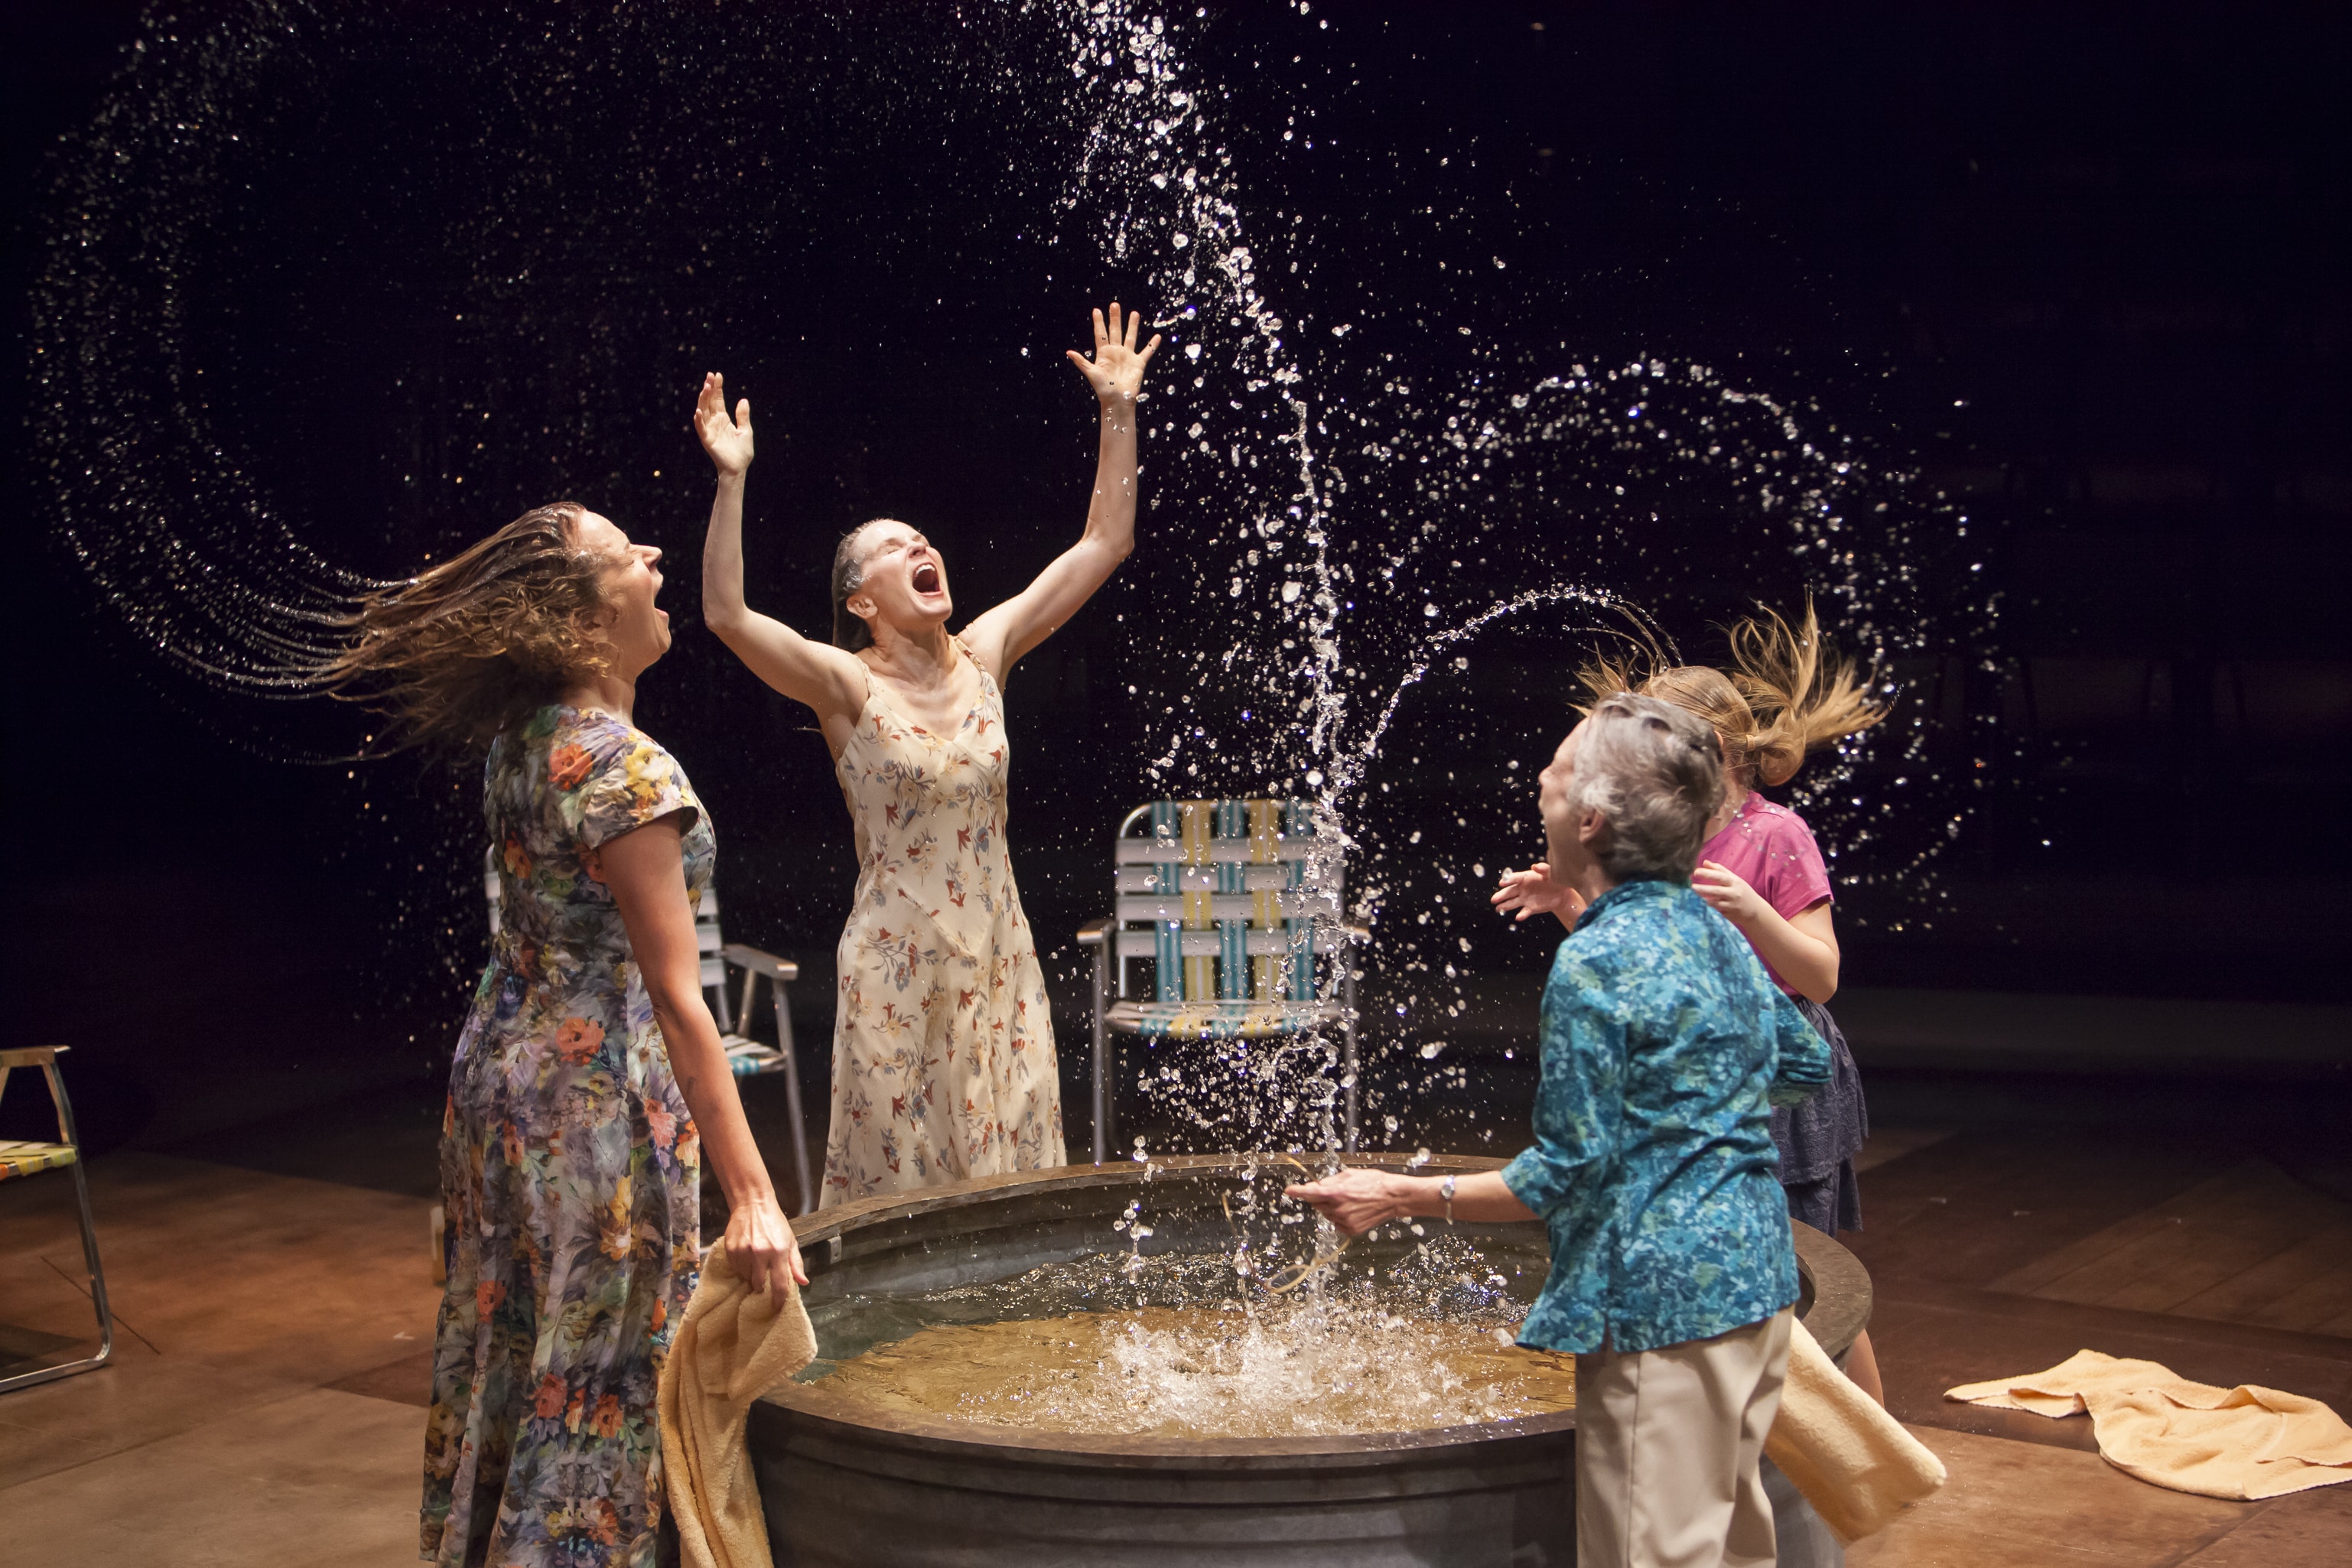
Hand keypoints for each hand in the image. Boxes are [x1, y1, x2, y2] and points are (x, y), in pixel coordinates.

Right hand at [694, 371, 754, 476]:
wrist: (739, 468)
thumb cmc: (742, 451)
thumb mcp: (746, 430)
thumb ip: (743, 415)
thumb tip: (743, 399)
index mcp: (723, 419)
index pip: (718, 399)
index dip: (717, 387)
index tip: (717, 375)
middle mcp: (714, 422)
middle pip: (709, 402)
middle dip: (709, 388)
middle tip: (710, 375)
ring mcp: (709, 430)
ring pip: (703, 411)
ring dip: (703, 399)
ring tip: (706, 387)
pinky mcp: (707, 439)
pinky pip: (701, 428)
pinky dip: (699, 420)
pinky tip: (698, 411)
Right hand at [721, 1191, 806, 1295]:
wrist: (753, 1204)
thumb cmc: (774, 1222)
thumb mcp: (790, 1240)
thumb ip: (796, 1263)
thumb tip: (803, 1282)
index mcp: (779, 1252)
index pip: (780, 1285)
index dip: (779, 1300)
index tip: (777, 1307)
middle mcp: (761, 1253)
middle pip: (759, 1285)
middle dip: (761, 1288)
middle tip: (764, 1282)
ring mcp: (744, 1252)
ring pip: (746, 1278)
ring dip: (751, 1276)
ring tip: (755, 1263)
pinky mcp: (731, 1250)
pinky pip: (736, 1268)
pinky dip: (741, 1267)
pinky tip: (746, 1257)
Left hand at [1065, 301, 1160, 407]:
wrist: (1117, 400)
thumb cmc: (1103, 388)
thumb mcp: (1091, 373)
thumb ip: (1081, 361)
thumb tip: (1068, 352)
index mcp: (1104, 353)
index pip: (1101, 334)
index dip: (1099, 322)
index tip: (1097, 310)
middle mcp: (1116, 352)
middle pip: (1116, 331)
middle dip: (1115, 318)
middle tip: (1114, 305)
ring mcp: (1128, 357)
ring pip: (1130, 337)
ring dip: (1132, 325)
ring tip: (1134, 313)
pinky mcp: (1138, 363)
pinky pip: (1147, 352)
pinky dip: (1152, 345)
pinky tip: (1157, 337)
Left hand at [1285, 1169, 1411, 1236]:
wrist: (1392, 1197)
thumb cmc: (1372, 1182)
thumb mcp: (1349, 1174)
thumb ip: (1329, 1181)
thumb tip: (1314, 1186)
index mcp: (1337, 1192)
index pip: (1310, 1193)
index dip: (1297, 1192)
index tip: (1288, 1191)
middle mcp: (1338, 1209)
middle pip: (1317, 1204)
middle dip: (1321, 1198)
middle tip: (1337, 1192)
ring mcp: (1344, 1221)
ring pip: (1326, 1214)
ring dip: (1331, 1208)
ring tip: (1350, 1200)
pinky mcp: (1351, 1230)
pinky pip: (1336, 1223)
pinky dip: (1340, 1217)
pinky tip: (1353, 1210)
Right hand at [1491, 862, 1587, 926]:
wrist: (1562, 893)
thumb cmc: (1555, 879)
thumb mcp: (1550, 872)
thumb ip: (1543, 868)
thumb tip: (1534, 866)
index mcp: (1525, 878)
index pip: (1514, 878)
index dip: (1508, 880)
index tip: (1502, 883)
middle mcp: (1522, 889)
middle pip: (1510, 892)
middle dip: (1501, 895)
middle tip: (1494, 899)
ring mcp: (1525, 899)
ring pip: (1513, 902)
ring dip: (1505, 906)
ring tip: (1498, 908)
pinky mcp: (1530, 908)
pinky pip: (1524, 912)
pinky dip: (1521, 915)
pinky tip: (1518, 917)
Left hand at [1692, 859, 1767, 925]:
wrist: (1755, 909)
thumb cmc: (1741, 890)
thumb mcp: (1734, 879)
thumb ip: (1719, 870)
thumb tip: (1705, 862)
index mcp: (1734, 882)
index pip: (1720, 876)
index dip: (1708, 874)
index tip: (1696, 872)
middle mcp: (1734, 893)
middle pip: (1716, 890)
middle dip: (1703, 889)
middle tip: (1692, 886)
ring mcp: (1732, 904)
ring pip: (1715, 902)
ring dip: (1706, 898)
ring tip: (1699, 893)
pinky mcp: (1730, 913)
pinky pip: (1718, 910)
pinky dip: (1712, 905)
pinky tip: (1709, 902)